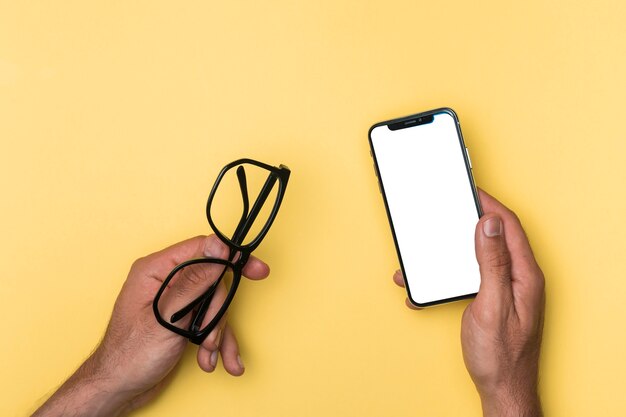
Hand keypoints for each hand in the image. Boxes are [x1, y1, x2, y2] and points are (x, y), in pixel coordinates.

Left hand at [33, 235, 269, 416]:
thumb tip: (218, 249)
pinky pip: (210, 322)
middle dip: (217, 312)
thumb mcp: (166, 317)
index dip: (230, 258)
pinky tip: (214, 360)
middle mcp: (166, 281)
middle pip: (212, 281)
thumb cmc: (129, 355)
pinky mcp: (183, 319)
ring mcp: (176, 300)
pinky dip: (216, 342)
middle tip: (211, 334)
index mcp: (155, 270)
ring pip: (214, 304)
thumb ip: (194, 282)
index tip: (256, 270)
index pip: (202, 249)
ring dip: (216, 332)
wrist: (118, 389)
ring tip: (208, 352)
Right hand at [392, 190, 544, 416]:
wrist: (502, 389)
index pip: (509, 227)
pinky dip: (452, 272)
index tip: (469, 191)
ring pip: (481, 255)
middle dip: (470, 221)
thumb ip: (491, 262)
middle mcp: (519, 278)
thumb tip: (489, 223)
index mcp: (525, 275)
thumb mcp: (492, 304)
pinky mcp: (495, 299)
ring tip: (433, 248)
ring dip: (455, 250)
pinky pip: (474, 274)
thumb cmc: (500, 355)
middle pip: (496, 236)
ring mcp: (508, 289)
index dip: (489, 204)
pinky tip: (435, 281)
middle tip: (450, 209)